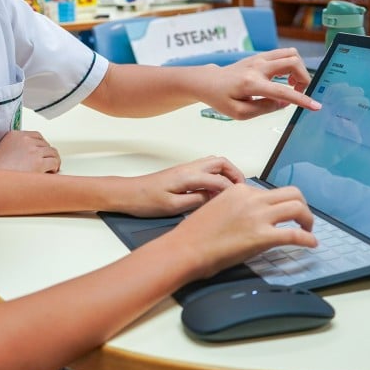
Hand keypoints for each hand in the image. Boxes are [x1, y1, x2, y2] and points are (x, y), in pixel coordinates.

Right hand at [0, 130, 60, 173]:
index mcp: (14, 135)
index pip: (36, 135)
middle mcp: (25, 140)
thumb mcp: (1, 151)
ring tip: (51, 168)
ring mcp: (32, 151)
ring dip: (53, 160)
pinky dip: (55, 167)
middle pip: (45, 144)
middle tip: (48, 162)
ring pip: (52, 152)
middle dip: (47, 153)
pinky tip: (51, 172)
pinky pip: (54, 162)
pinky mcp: (38, 163)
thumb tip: (26, 157)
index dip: (41, 145)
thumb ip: (15, 149)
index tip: (42, 152)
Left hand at [116, 155, 244, 216]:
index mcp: (188, 176)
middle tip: (241, 190)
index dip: (233, 190)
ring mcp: (185, 169)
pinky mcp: (182, 173)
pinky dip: (216, 176)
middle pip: (221, 162)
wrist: (128, 193)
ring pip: (213, 163)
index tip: (240, 200)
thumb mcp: (173, 207)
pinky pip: (205, 169)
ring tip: (231, 191)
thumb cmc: (146, 201)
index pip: (220, 179)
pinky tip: (214, 191)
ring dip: (226, 173)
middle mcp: (188, 168)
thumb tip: (215, 198)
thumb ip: (197, 201)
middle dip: (235, 174)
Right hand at [169, 183, 316, 277]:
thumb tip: (251, 216)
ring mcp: (258, 216)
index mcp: (239, 190)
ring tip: (307, 230)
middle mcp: (251, 198)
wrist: (186, 248)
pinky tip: (311, 244)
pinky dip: (307, 239)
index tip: (281, 215)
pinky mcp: (262, 236)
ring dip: (307, 219)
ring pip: (297, 207)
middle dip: (301, 205)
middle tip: (301, 218)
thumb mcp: (217, 208)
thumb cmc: (195, 234)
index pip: (269, 192)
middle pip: (291, 193)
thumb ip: (237, 206)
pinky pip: (295, 235)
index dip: (278, 205)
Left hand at [201, 48, 320, 119]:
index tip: (315, 106)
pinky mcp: (260, 56)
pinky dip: (291, 64)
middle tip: (298, 91)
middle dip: (304, 78)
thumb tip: (284, 103)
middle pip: (293, 62)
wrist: (208, 81)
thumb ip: (264, 108)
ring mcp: (259, 58)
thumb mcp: (239, 113)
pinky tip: (283, 78)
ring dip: (298, 69)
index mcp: (251, 84)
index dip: (301, 99)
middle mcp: (258, 67)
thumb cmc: (221, 99)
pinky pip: (283, 54)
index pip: (282, 91)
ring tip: (291, 83)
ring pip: (290, 53)